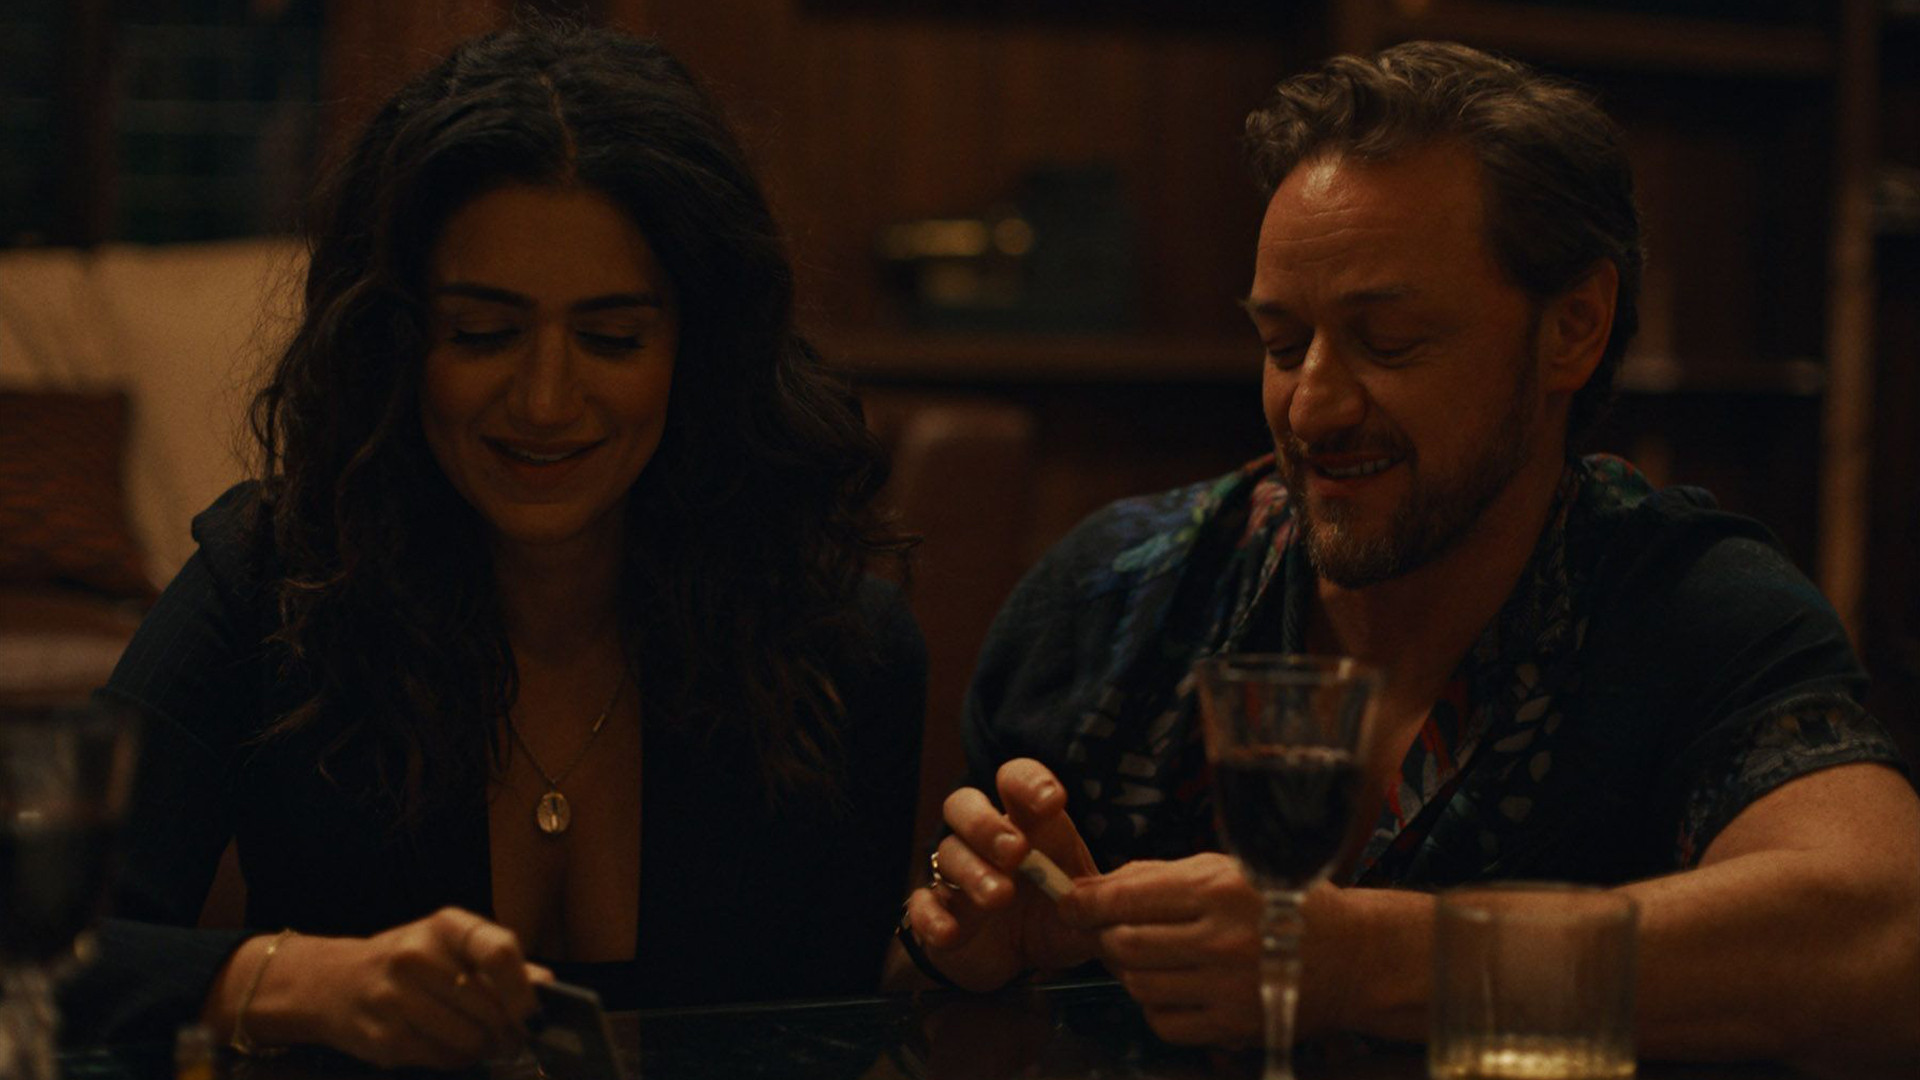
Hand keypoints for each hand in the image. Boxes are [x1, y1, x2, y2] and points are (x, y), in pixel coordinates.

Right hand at [220, 907, 552, 1068]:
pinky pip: (444, 1059)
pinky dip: (457, 1060)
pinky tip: (450, 1047)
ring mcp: (396, 998)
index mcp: (444, 926)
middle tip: (515, 1037)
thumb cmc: (406, 963)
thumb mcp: (448, 945)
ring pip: (470, 1039)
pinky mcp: (385, 1037)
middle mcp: (417, 956)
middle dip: (510, 1029)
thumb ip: (498, 962)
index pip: (499, 952)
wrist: (329, 983)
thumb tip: (547, 985)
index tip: (535, 1013)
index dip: (524, 989)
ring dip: (485, 1048)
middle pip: (490, 1006)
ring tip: (482, 1042)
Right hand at [903, 759, 1100, 989]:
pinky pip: (920, 905)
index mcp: (1027, 824)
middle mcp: (985, 840)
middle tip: (1016, 851)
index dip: (1030, 782)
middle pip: (965, 805)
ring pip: (947, 854)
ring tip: (1001, 896)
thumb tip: (1119, 905)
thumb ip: (1100, 905)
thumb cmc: (1054, 919)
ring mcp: (955, 875)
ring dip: (973, 871)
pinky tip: (951, 932)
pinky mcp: (936, 912)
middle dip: (987, 823)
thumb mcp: (1085, 913)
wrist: (1018, 962)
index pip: (1016, 780)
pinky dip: (931, 916)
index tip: (1053, 801)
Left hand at [1064, 855, 1350, 1045]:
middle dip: (1105, 937)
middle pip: (1123, 944)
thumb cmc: (1283, 902)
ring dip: (1129, 970)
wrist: (1352, 955)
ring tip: (1146, 955)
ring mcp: (1228, 988)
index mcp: (1218, 889)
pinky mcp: (1233, 1026)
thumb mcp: (1225, 869)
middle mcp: (1222, 939)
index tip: (1068, 902)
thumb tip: (1092, 887)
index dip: (1083, 902)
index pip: (1125, 898)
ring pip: (1137, 984)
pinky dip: (1155, 1004)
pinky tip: (1173, 986)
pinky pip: (1162, 1021)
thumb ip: (1157, 877)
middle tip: (1111, 930)